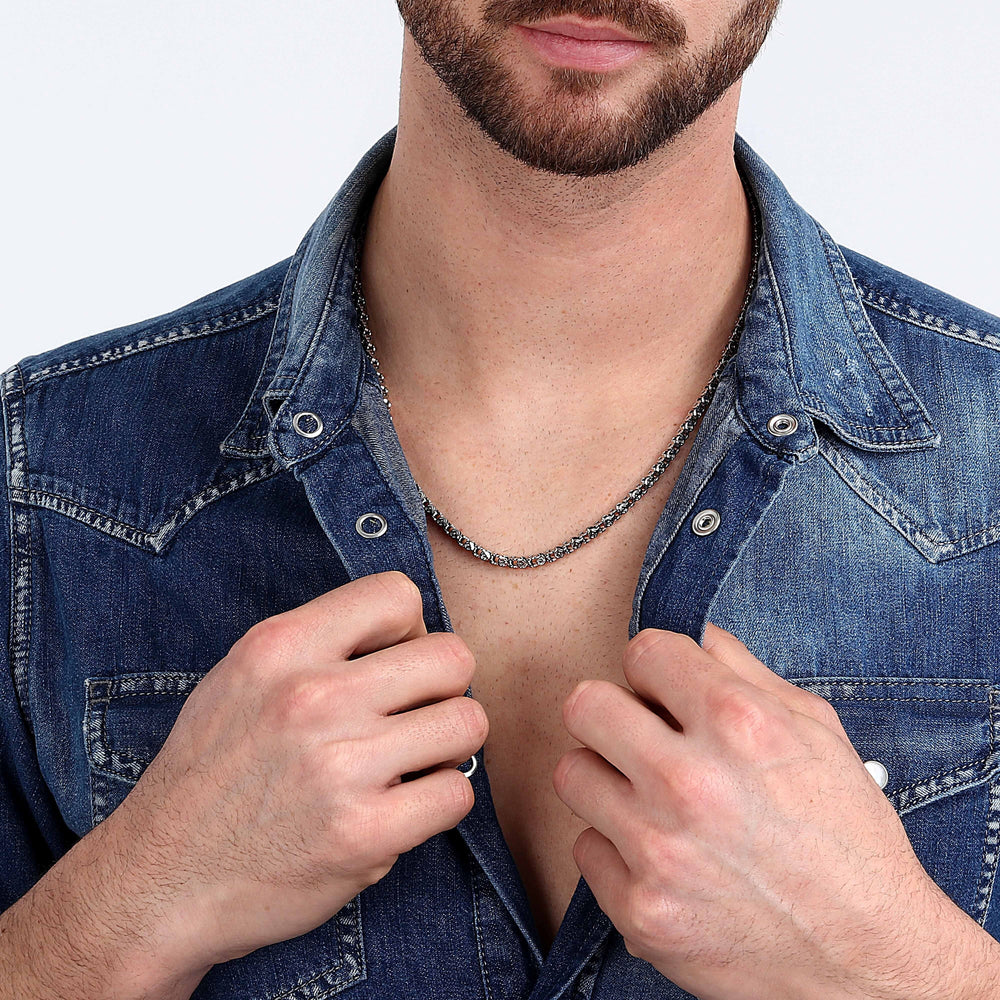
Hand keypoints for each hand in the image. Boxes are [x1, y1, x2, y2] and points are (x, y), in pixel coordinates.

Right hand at [103, 571, 486, 971]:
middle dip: (444, 688)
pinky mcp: (363, 834)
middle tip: (414, 718)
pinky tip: (403, 808)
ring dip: (448, 745)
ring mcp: (340, 766)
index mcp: (279, 647)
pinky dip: (439, 802)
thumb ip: (319, 646)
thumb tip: (411, 636)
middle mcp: (311, 697)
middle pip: (453, 658)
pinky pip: (456, 792)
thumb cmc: (210, 775)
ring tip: (412, 763)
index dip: (412, 629)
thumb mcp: (242, 678)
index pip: (398, 594)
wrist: (159, 882)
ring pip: (467, 723)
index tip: (395, 664)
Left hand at [552, 624, 979, 999]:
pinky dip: (617, 849)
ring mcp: (658, 851)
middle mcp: (690, 782)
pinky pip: (586, 848)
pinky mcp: (640, 910)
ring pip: (574, 774)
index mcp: (739, 724)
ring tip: (649, 798)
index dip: (656, 667)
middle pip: (584, 706)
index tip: (663, 688)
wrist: (868, 960)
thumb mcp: (817, 731)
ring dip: (607, 779)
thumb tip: (693, 634)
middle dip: (611, 713)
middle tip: (637, 734)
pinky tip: (661, 856)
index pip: (643, 652)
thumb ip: (745, 669)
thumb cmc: (848, 839)